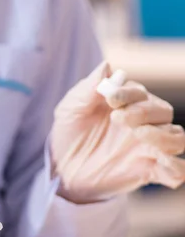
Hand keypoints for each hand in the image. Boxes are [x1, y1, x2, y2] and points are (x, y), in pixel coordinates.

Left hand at [51, 62, 184, 202]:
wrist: (64, 170)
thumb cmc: (69, 134)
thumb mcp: (69, 110)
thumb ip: (87, 89)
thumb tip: (106, 66)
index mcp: (128, 103)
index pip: (140, 93)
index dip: (128, 94)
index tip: (110, 99)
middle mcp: (144, 122)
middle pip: (163, 112)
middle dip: (144, 113)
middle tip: (118, 119)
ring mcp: (149, 147)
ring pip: (176, 137)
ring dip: (164, 136)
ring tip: (140, 135)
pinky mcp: (150, 170)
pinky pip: (176, 170)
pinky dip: (176, 168)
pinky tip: (163, 167)